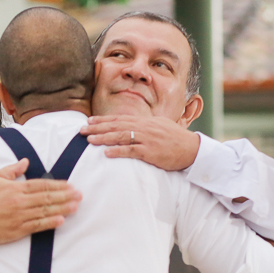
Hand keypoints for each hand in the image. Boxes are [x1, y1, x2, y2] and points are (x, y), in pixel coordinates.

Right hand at [0, 159, 81, 243]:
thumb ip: (11, 170)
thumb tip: (26, 161)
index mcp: (14, 188)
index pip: (40, 185)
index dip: (57, 185)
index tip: (70, 185)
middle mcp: (18, 202)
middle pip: (46, 198)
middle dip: (65, 196)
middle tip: (79, 195)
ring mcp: (18, 217)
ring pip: (44, 212)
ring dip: (62, 209)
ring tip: (75, 206)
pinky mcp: (17, 230)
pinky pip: (36, 226)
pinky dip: (49, 223)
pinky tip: (60, 220)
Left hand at [80, 115, 200, 170]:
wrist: (192, 149)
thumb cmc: (176, 139)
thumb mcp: (159, 127)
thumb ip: (144, 126)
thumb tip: (131, 126)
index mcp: (144, 122)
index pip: (119, 119)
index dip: (103, 120)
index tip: (89, 121)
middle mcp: (144, 127)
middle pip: (116, 126)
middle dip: (97, 127)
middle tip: (81, 130)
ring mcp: (147, 139)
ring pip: (121, 136)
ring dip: (103, 138)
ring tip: (89, 140)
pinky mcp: (151, 152)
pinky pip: (131, 151)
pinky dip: (118, 151)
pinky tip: (106, 153)